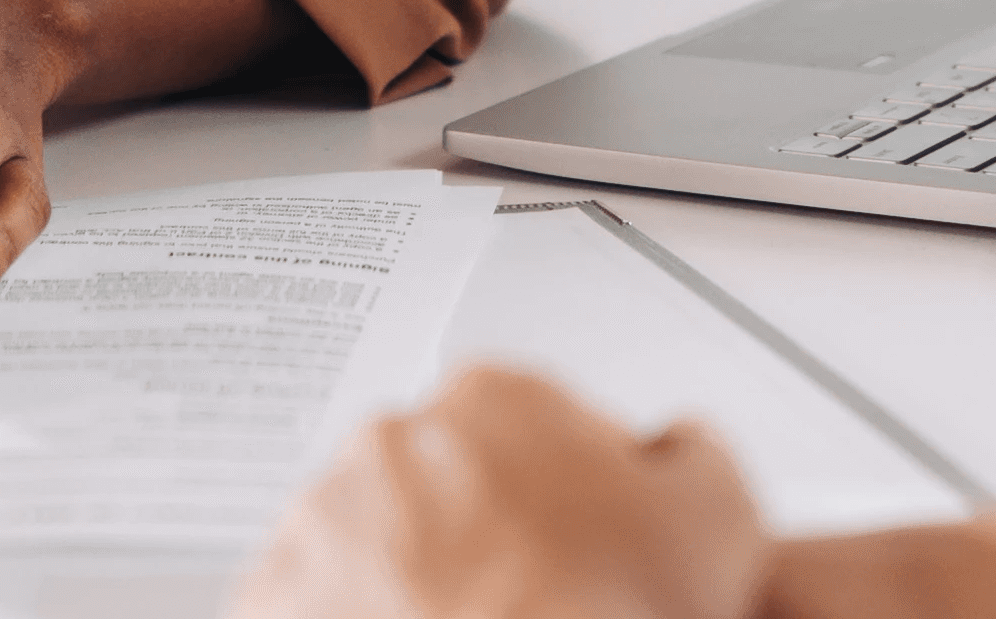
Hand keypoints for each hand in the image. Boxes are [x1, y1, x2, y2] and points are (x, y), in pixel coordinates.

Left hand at [233, 365, 769, 618]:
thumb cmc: (599, 613)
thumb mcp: (718, 515)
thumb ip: (695, 449)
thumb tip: (675, 443)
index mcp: (495, 398)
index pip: (534, 423)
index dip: (571, 489)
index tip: (587, 541)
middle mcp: (396, 439)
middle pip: (448, 474)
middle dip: (484, 525)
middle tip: (531, 595)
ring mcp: (327, 519)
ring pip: (378, 535)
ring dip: (412, 571)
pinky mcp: (277, 595)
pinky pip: (314, 598)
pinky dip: (354, 617)